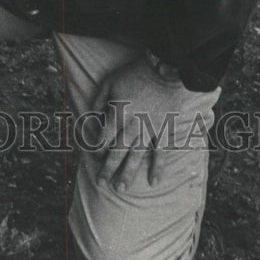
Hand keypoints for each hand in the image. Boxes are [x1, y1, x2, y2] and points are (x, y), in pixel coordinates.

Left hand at [88, 55, 187, 193]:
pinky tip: (154, 181)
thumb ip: (99, 102)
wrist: (165, 71)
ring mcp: (150, 131)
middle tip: (102, 184)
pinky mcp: (165, 131)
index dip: (97, 149)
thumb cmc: (135, 75)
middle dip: (108, 168)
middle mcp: (132, 127)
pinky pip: (161, 153)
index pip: (103, 138)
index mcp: (117, 115)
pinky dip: (158, 167)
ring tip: (121, 188)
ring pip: (136, 156)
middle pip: (117, 152)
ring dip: (128, 173)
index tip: (95, 156)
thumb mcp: (109, 83)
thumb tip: (93, 118)